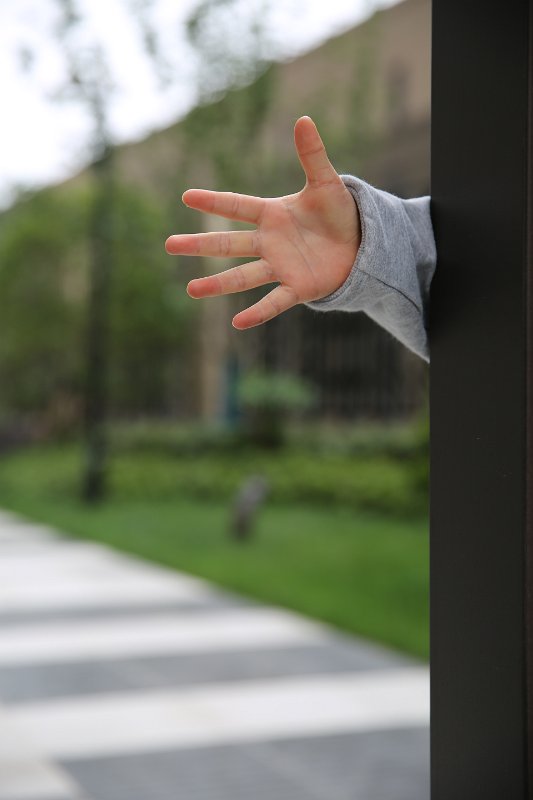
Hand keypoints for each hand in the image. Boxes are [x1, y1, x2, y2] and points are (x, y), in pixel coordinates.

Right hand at [165, 115, 360, 329]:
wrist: (360, 244)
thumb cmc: (338, 213)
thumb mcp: (327, 183)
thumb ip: (313, 155)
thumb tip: (303, 118)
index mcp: (272, 214)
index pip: (237, 206)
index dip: (214, 201)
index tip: (186, 196)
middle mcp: (269, 242)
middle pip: (229, 244)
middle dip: (200, 245)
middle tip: (169, 245)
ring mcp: (280, 267)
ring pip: (243, 276)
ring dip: (218, 283)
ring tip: (191, 290)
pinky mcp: (297, 288)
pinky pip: (274, 302)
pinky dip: (258, 312)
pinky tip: (238, 323)